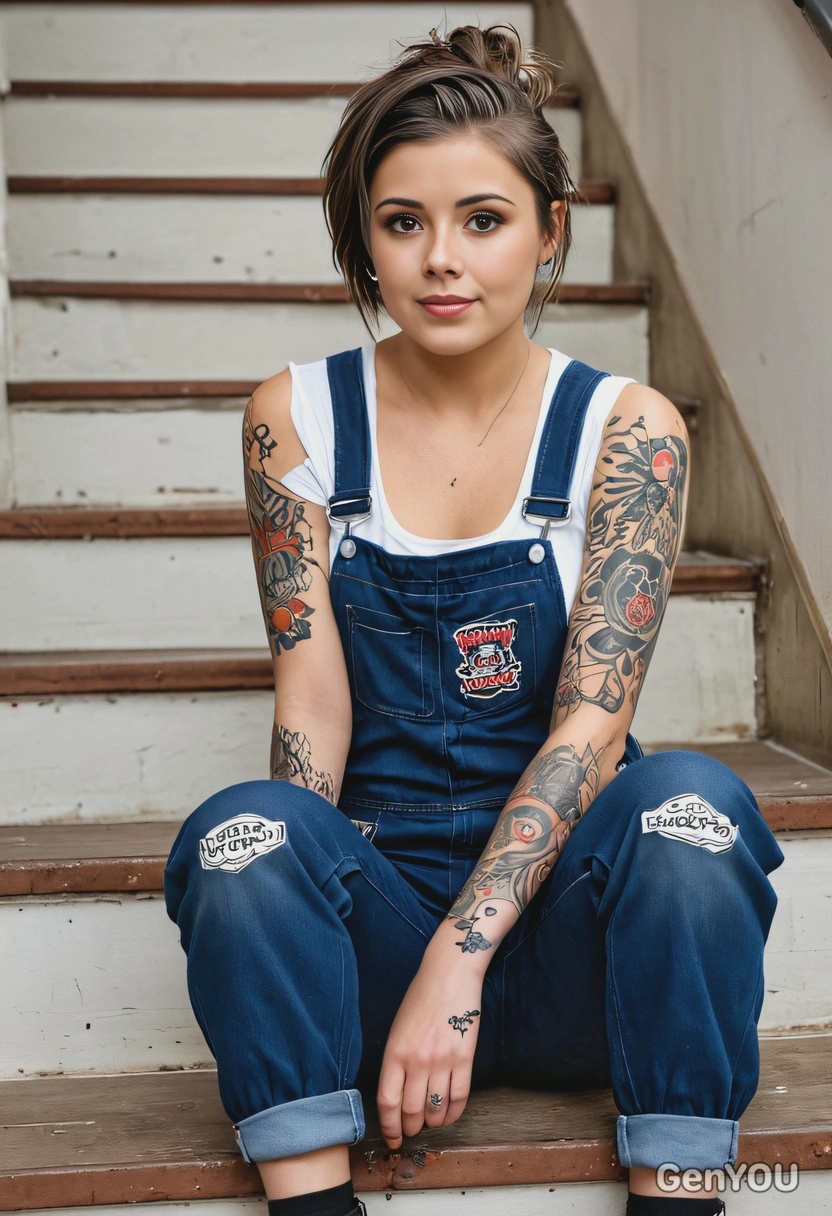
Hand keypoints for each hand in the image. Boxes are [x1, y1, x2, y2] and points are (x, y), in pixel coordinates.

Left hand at [376, 945, 483, 1148]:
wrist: (449, 975)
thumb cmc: (420, 998)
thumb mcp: (397, 1028)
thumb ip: (396, 1061)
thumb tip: (397, 1094)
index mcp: (395, 1052)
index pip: (388, 1102)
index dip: (389, 1126)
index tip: (392, 1137)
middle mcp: (417, 1060)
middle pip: (412, 1111)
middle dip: (410, 1128)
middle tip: (412, 1132)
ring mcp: (442, 1061)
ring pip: (436, 1109)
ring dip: (432, 1123)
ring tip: (430, 1123)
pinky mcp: (464, 1059)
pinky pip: (459, 1098)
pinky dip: (453, 1113)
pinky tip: (448, 1115)